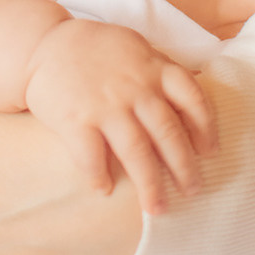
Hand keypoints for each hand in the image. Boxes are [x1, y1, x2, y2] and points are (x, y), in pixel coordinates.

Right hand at [23, 19, 215, 214]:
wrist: (43, 45)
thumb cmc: (95, 49)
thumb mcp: (136, 48)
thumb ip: (161, 73)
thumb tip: (188, 107)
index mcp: (154, 69)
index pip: (193, 99)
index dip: (206, 129)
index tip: (210, 153)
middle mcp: (135, 88)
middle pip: (168, 134)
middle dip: (184, 168)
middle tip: (193, 192)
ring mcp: (105, 105)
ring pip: (137, 152)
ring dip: (150, 184)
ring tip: (158, 209)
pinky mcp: (75, 120)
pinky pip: (91, 156)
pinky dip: (99, 176)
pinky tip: (104, 190)